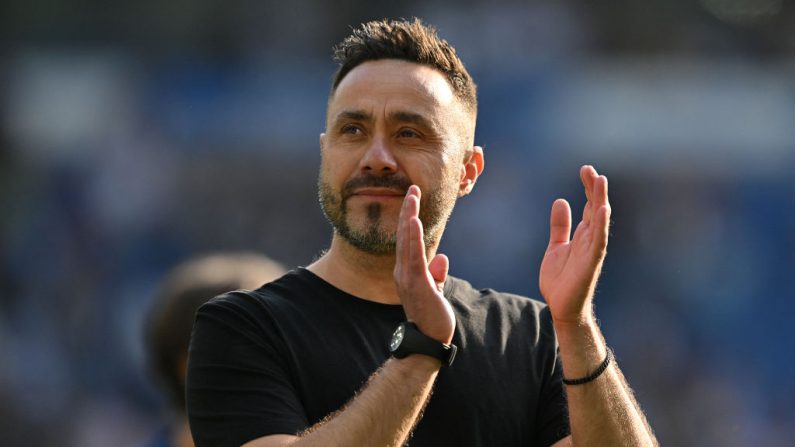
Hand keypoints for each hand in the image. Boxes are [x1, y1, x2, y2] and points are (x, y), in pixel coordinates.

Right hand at [394, 185, 455, 343]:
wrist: (428, 340)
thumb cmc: (431, 317)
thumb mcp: (435, 290)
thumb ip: (436, 274)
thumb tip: (441, 259)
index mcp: (407, 272)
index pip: (407, 240)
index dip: (409, 219)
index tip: (413, 199)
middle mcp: (403, 271)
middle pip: (405, 235)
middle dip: (408, 211)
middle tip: (411, 188)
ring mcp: (408, 277)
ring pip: (407, 241)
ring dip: (409, 217)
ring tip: (411, 196)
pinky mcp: (417, 283)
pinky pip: (414, 256)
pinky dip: (413, 238)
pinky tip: (413, 222)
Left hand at [539, 165, 610, 326]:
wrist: (561, 306)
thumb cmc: (561, 279)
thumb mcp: (556, 246)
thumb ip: (560, 226)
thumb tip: (561, 200)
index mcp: (583, 235)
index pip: (589, 205)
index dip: (588, 188)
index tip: (585, 170)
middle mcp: (590, 239)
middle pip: (595, 208)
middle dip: (594, 189)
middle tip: (590, 170)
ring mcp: (592, 250)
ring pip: (599, 221)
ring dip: (600, 201)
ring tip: (600, 181)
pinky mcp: (591, 262)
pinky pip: (598, 241)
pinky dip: (600, 225)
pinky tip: (601, 210)